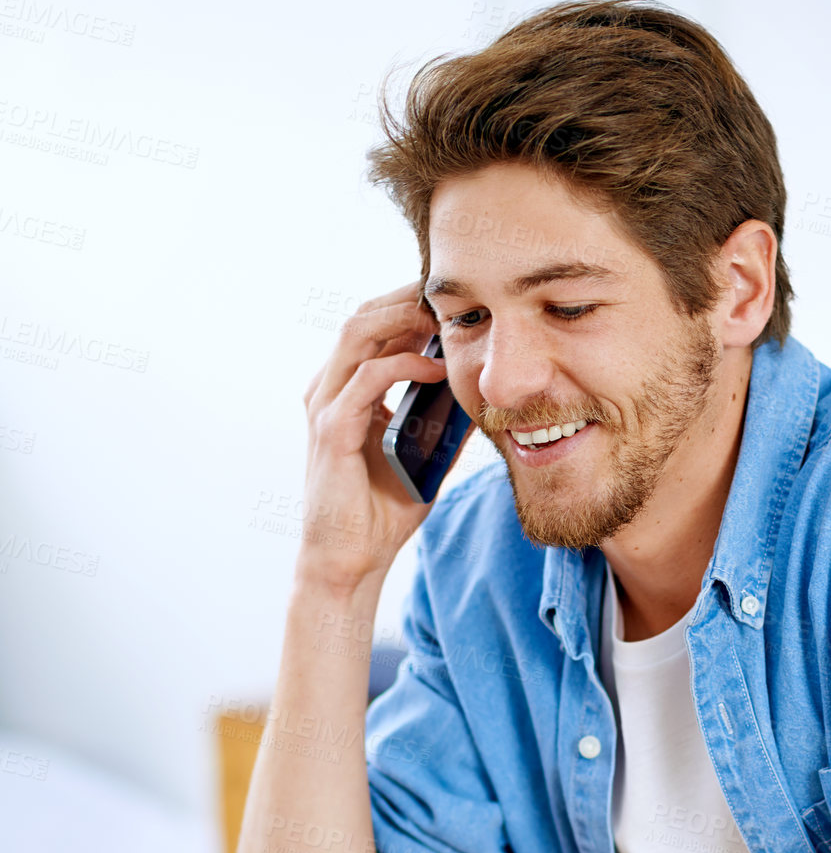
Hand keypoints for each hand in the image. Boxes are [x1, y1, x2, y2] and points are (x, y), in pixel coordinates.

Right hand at [297, 281, 461, 591]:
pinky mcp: (332, 431)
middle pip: (363, 316)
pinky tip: (434, 366)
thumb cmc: (381, 512)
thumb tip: (483, 392)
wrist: (351, 560)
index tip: (453, 298)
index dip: (409, 305)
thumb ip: (445, 422)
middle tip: (452, 292)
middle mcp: (329, 390)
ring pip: (357, 333)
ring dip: (402, 317)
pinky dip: (400, 364)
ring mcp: (325, 407)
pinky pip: (365, 379)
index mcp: (346, 391)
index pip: (374, 326)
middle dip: (406, 297)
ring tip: (443, 314)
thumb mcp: (425, 456)